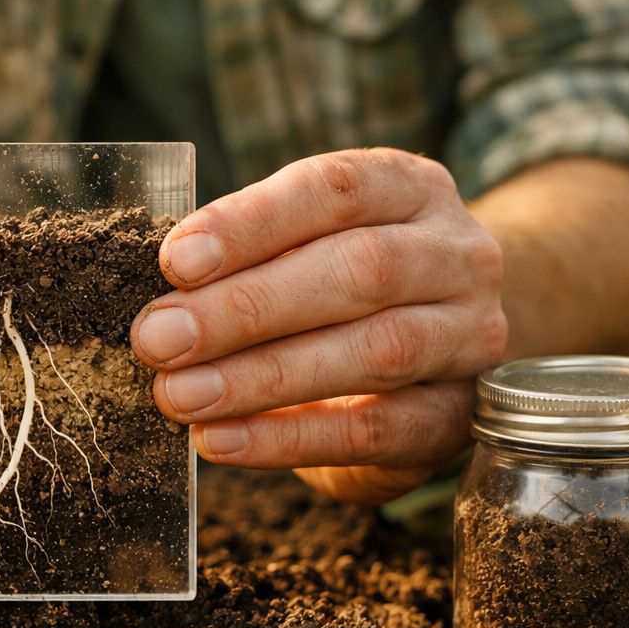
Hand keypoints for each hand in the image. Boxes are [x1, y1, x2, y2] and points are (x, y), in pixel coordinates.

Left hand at [130, 148, 507, 502]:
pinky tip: (221, 440)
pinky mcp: (457, 417)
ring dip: (262, 376)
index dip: (251, 223)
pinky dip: (289, 437)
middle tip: (159, 338)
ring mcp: (470, 336)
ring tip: (179, 396)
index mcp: (408, 188)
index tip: (174, 261)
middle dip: (246, 307)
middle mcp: (456, 254)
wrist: (441, 353)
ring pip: (376, 349)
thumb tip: (158, 300)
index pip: (333, 189)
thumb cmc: (340, 287)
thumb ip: (247, 259)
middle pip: (359, 270)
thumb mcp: (303, 248)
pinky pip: (376, 430)